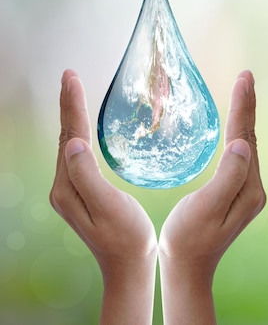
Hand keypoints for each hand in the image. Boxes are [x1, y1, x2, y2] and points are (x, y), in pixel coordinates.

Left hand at [50, 70, 156, 324]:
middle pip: (66, 137)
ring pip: (70, 144)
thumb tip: (73, 143)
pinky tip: (87, 130)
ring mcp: (72, 191)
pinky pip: (79, 155)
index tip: (72, 77)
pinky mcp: (83, 193)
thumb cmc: (127, 237)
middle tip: (70, 76)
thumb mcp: (108, 207)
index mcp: (68, 187)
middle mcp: (64, 187)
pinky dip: (81, 134)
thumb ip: (88, 176)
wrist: (129, 266)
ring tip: (75, 93)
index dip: (72, 106)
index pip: (70, 137)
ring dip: (73, 116)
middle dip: (68, 104)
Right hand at [159, 70, 265, 324]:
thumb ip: (227, 177)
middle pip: (250, 138)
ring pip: (247, 145)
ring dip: (245, 117)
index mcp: (247, 188)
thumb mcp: (206, 208)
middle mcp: (253, 188)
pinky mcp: (237, 193)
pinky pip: (240, 156)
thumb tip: (243, 144)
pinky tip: (233, 127)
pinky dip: (237, 133)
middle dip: (248, 105)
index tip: (244, 78)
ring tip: (243, 91)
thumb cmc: (188, 239)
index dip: (243, 107)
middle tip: (246, 76)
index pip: (245, 138)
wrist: (188, 268)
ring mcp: (247, 191)